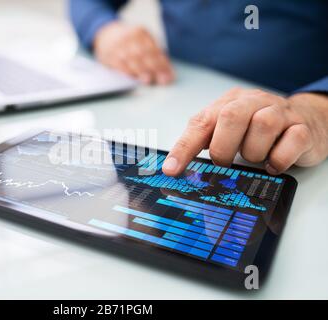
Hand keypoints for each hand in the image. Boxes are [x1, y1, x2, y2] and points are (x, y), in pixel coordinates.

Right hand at [94, 21, 174, 84]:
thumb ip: (153, 53)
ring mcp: (119, 45)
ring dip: (141, 71)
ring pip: (132, 59)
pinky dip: (126, 71)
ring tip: (148, 80)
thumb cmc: (128, 42)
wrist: (104, 35)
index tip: (170, 76)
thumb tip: (167, 70)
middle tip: (162, 80)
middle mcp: (130, 37)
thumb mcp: (140, 40)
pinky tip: (133, 77)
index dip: (163, 64)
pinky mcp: (109, 54)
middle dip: (155, 68)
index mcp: (142, 32)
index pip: (155, 50)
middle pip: (145, 54)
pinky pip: (119, 64)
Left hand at [162, 88, 327, 175]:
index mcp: (229, 102)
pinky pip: (291, 142)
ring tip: (254, 157)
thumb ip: (206, 140)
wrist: (307, 117)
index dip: (184, 147)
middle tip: (225, 161)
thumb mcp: (228, 129)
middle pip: (231, 116)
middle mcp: (254, 102)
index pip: (201, 122)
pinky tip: (273, 163)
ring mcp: (281, 112)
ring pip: (262, 126)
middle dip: (223, 147)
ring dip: (254, 152)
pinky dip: (279, 159)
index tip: (172, 169)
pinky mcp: (303, 128)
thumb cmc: (258, 127)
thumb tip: (178, 165)